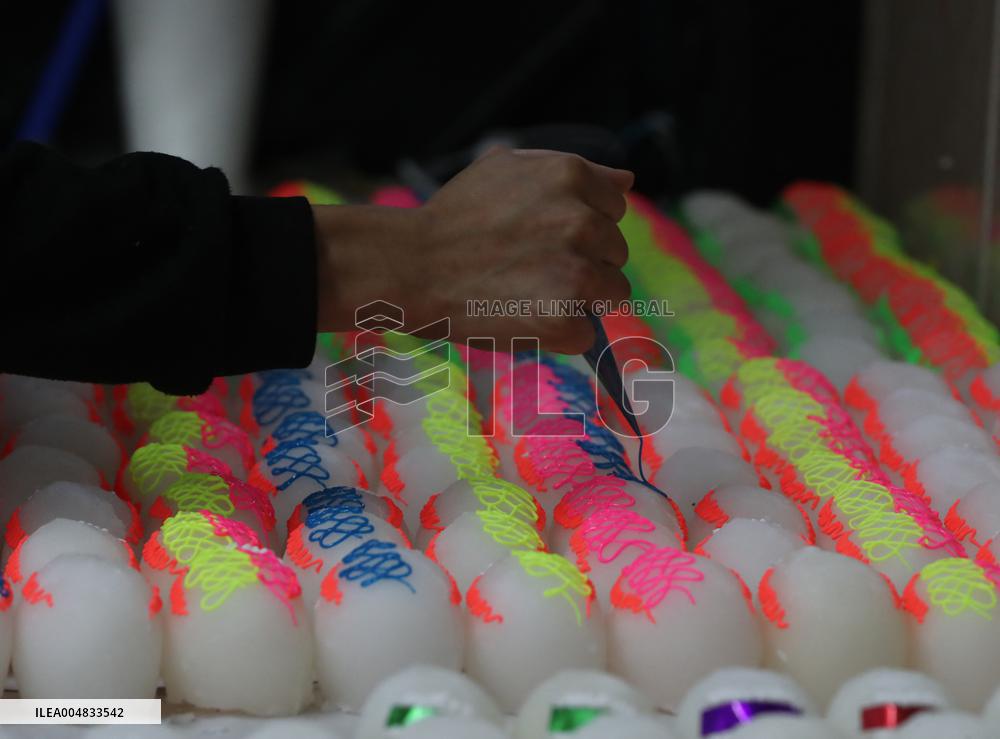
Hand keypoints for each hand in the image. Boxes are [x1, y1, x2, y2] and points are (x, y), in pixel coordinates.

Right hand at [314, 147, 633, 352]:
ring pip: (611, 293)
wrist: (409, 267)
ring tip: (529, 295)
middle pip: (616, 252)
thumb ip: (574, 172)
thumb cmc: (453, 218)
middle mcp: (582, 221)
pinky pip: (586, 334)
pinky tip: (524, 319)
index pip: (614, 209)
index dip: (581, 227)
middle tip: (531, 268)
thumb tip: (627, 181)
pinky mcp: (564, 320)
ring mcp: (576, 273)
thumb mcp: (507, 169)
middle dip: (584, 261)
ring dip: (579, 299)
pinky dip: (561, 335)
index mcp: (571, 177)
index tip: (543, 238)